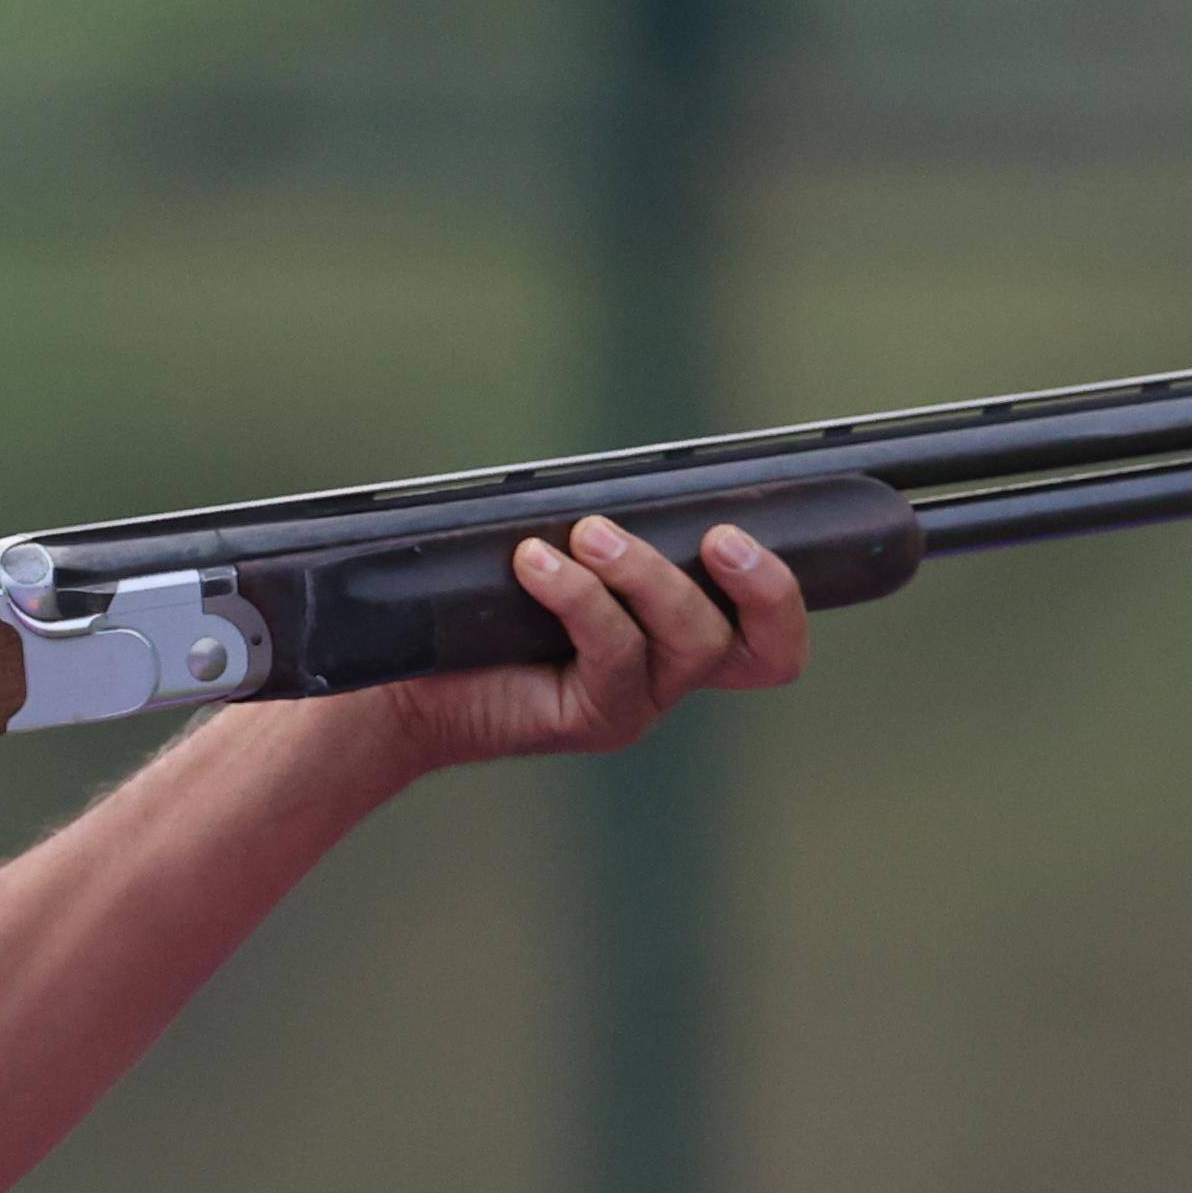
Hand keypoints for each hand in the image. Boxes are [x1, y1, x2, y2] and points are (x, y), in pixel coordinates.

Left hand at [358, 518, 810, 773]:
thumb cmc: (480, 608)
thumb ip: (604, 529)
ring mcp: (637, 702)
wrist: (406, 677)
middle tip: (717, 538)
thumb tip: (627, 474)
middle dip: (759, 585)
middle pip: (764, 649)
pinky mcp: (592, 718)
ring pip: (691, 641)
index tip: (742, 529)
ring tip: (586, 534)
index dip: (784, 596)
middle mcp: (671, 674)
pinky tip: (533, 564)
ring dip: (646, 574)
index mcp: (679, 633)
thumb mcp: (557, 552)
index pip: (771, 637)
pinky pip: (613, 653)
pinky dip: (578, 595)